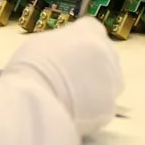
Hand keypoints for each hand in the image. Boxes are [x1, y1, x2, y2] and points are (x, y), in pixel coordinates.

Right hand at [4, 17, 123, 136]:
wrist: (36, 96)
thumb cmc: (31, 65)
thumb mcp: (42, 43)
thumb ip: (61, 44)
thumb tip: (62, 53)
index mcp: (89, 30)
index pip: (92, 30)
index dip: (81, 43)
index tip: (70, 53)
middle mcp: (107, 51)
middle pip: (104, 56)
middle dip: (91, 66)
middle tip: (69, 79)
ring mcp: (112, 79)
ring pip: (107, 82)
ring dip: (94, 88)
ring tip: (70, 99)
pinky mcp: (110, 105)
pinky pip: (102, 107)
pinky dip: (91, 111)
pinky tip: (73, 114)